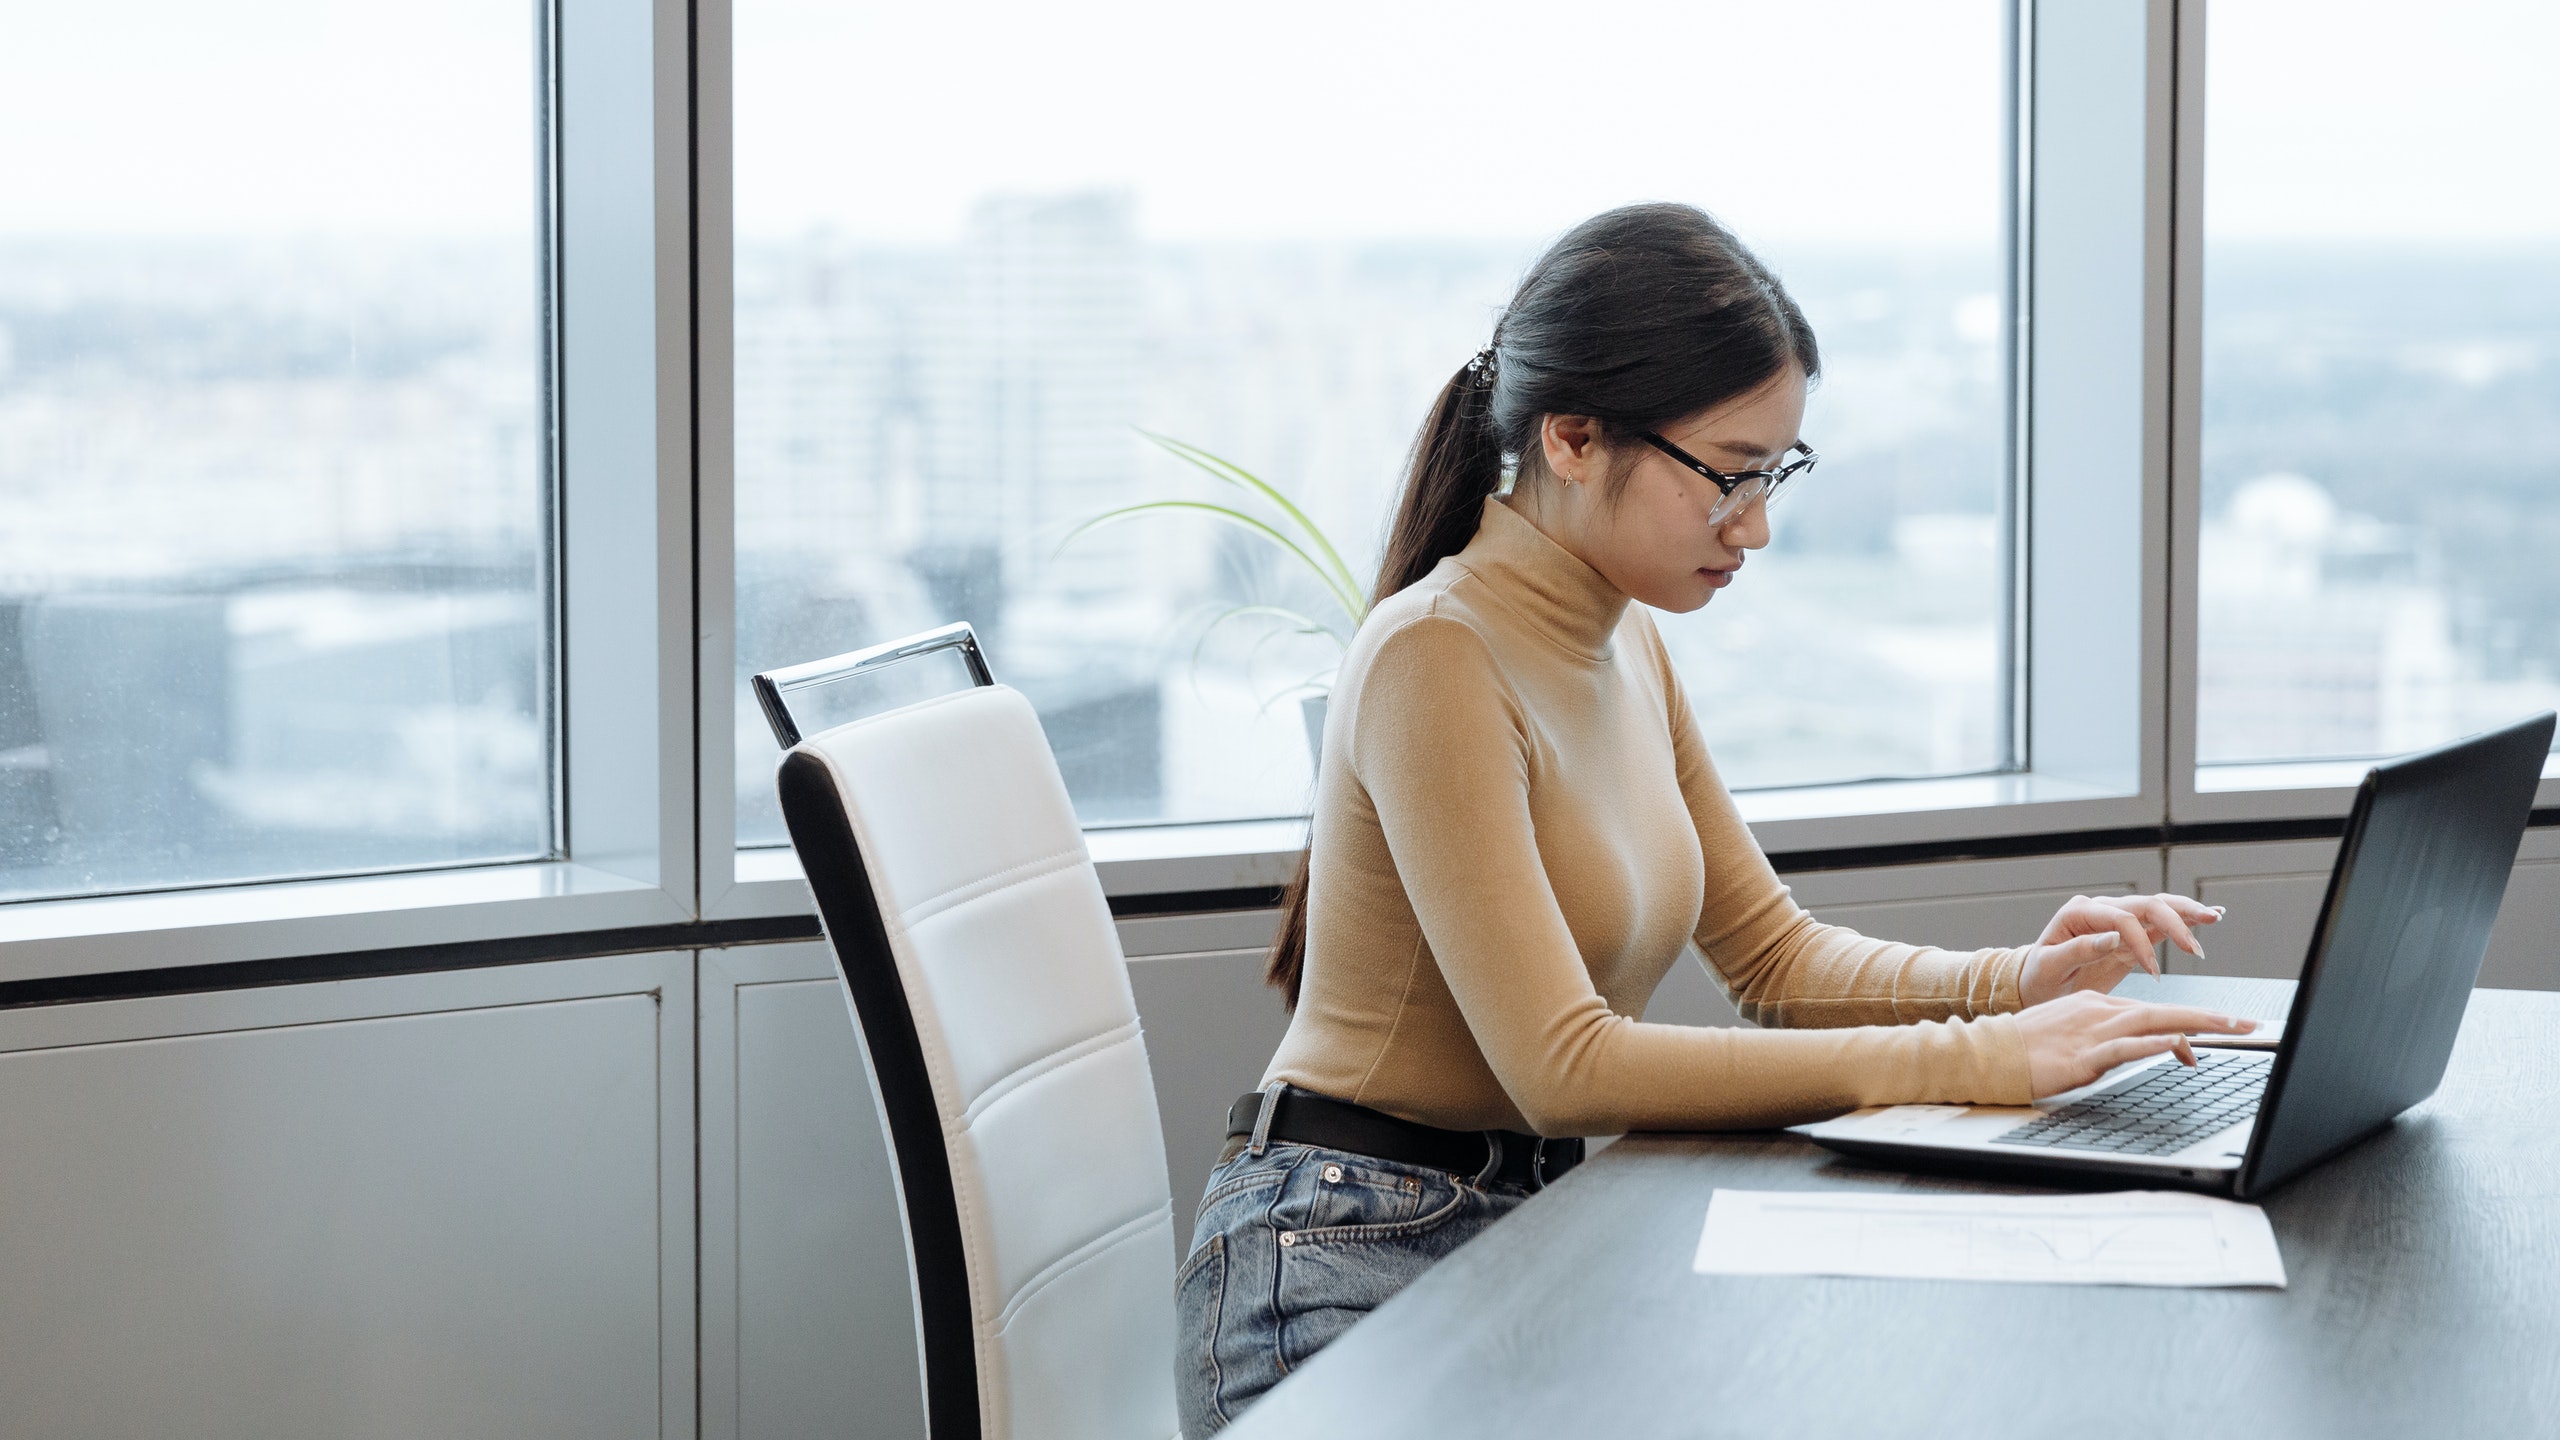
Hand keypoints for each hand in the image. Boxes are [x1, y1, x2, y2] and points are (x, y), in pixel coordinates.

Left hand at [2017, 892, 2225, 1006]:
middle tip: (2195, 947)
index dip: (2140, 943)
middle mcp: (2100, 911)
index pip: (2120, 919)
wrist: (2035, 984)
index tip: (2152, 972)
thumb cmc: (2038, 977)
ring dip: (2186, 913)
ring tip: (2213, 918)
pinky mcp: (2129, 937)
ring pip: (2158, 908)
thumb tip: (2111, 937)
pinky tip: (2208, 916)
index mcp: (2078, 914)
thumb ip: (2077, 951)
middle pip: (2146, 905)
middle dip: (2175, 921)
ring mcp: (2117, 921)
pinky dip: (2184, 921)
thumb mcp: (2048, 967)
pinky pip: (2159, 924)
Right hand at [2017, 991, 2255, 1096]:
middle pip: (2164, 1012)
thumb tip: (2143, 1052)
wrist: (1986, 1053)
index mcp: (2095, 1006)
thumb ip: (2106, 1041)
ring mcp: (2091, 1032)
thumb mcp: (2070, 1038)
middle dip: (2211, 1018)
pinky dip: (2150, 1046)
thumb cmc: (2023, 1049)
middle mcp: (2098, 1012)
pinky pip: (2122, 1049)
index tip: (2221, 1029)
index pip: (2153, 1014)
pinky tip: (2173, 1046)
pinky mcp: (2082, 1056)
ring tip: (2231, 1029)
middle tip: (2249, 1024)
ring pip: (2153, 1024)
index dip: (2190, 1022)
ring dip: (2195, 1025)